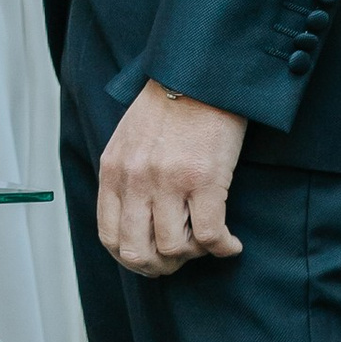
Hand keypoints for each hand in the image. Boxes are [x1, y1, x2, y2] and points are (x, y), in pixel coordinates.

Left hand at [95, 81, 246, 277]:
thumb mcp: (129, 139)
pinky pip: (210, 235)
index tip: (152, 258)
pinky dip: (223, 247)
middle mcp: (136, 180)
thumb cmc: (170, 106)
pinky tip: (231, 243)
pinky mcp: (206, 181)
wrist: (201, 75)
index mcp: (114, 170)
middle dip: (160, 266)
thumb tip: (134, 218)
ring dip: (195, 254)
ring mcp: (169, 182)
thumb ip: (126, 176)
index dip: (131, 258)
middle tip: (180, 259)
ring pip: (174, 248)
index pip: (110, 236)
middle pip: (137, 252)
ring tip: (207, 241)